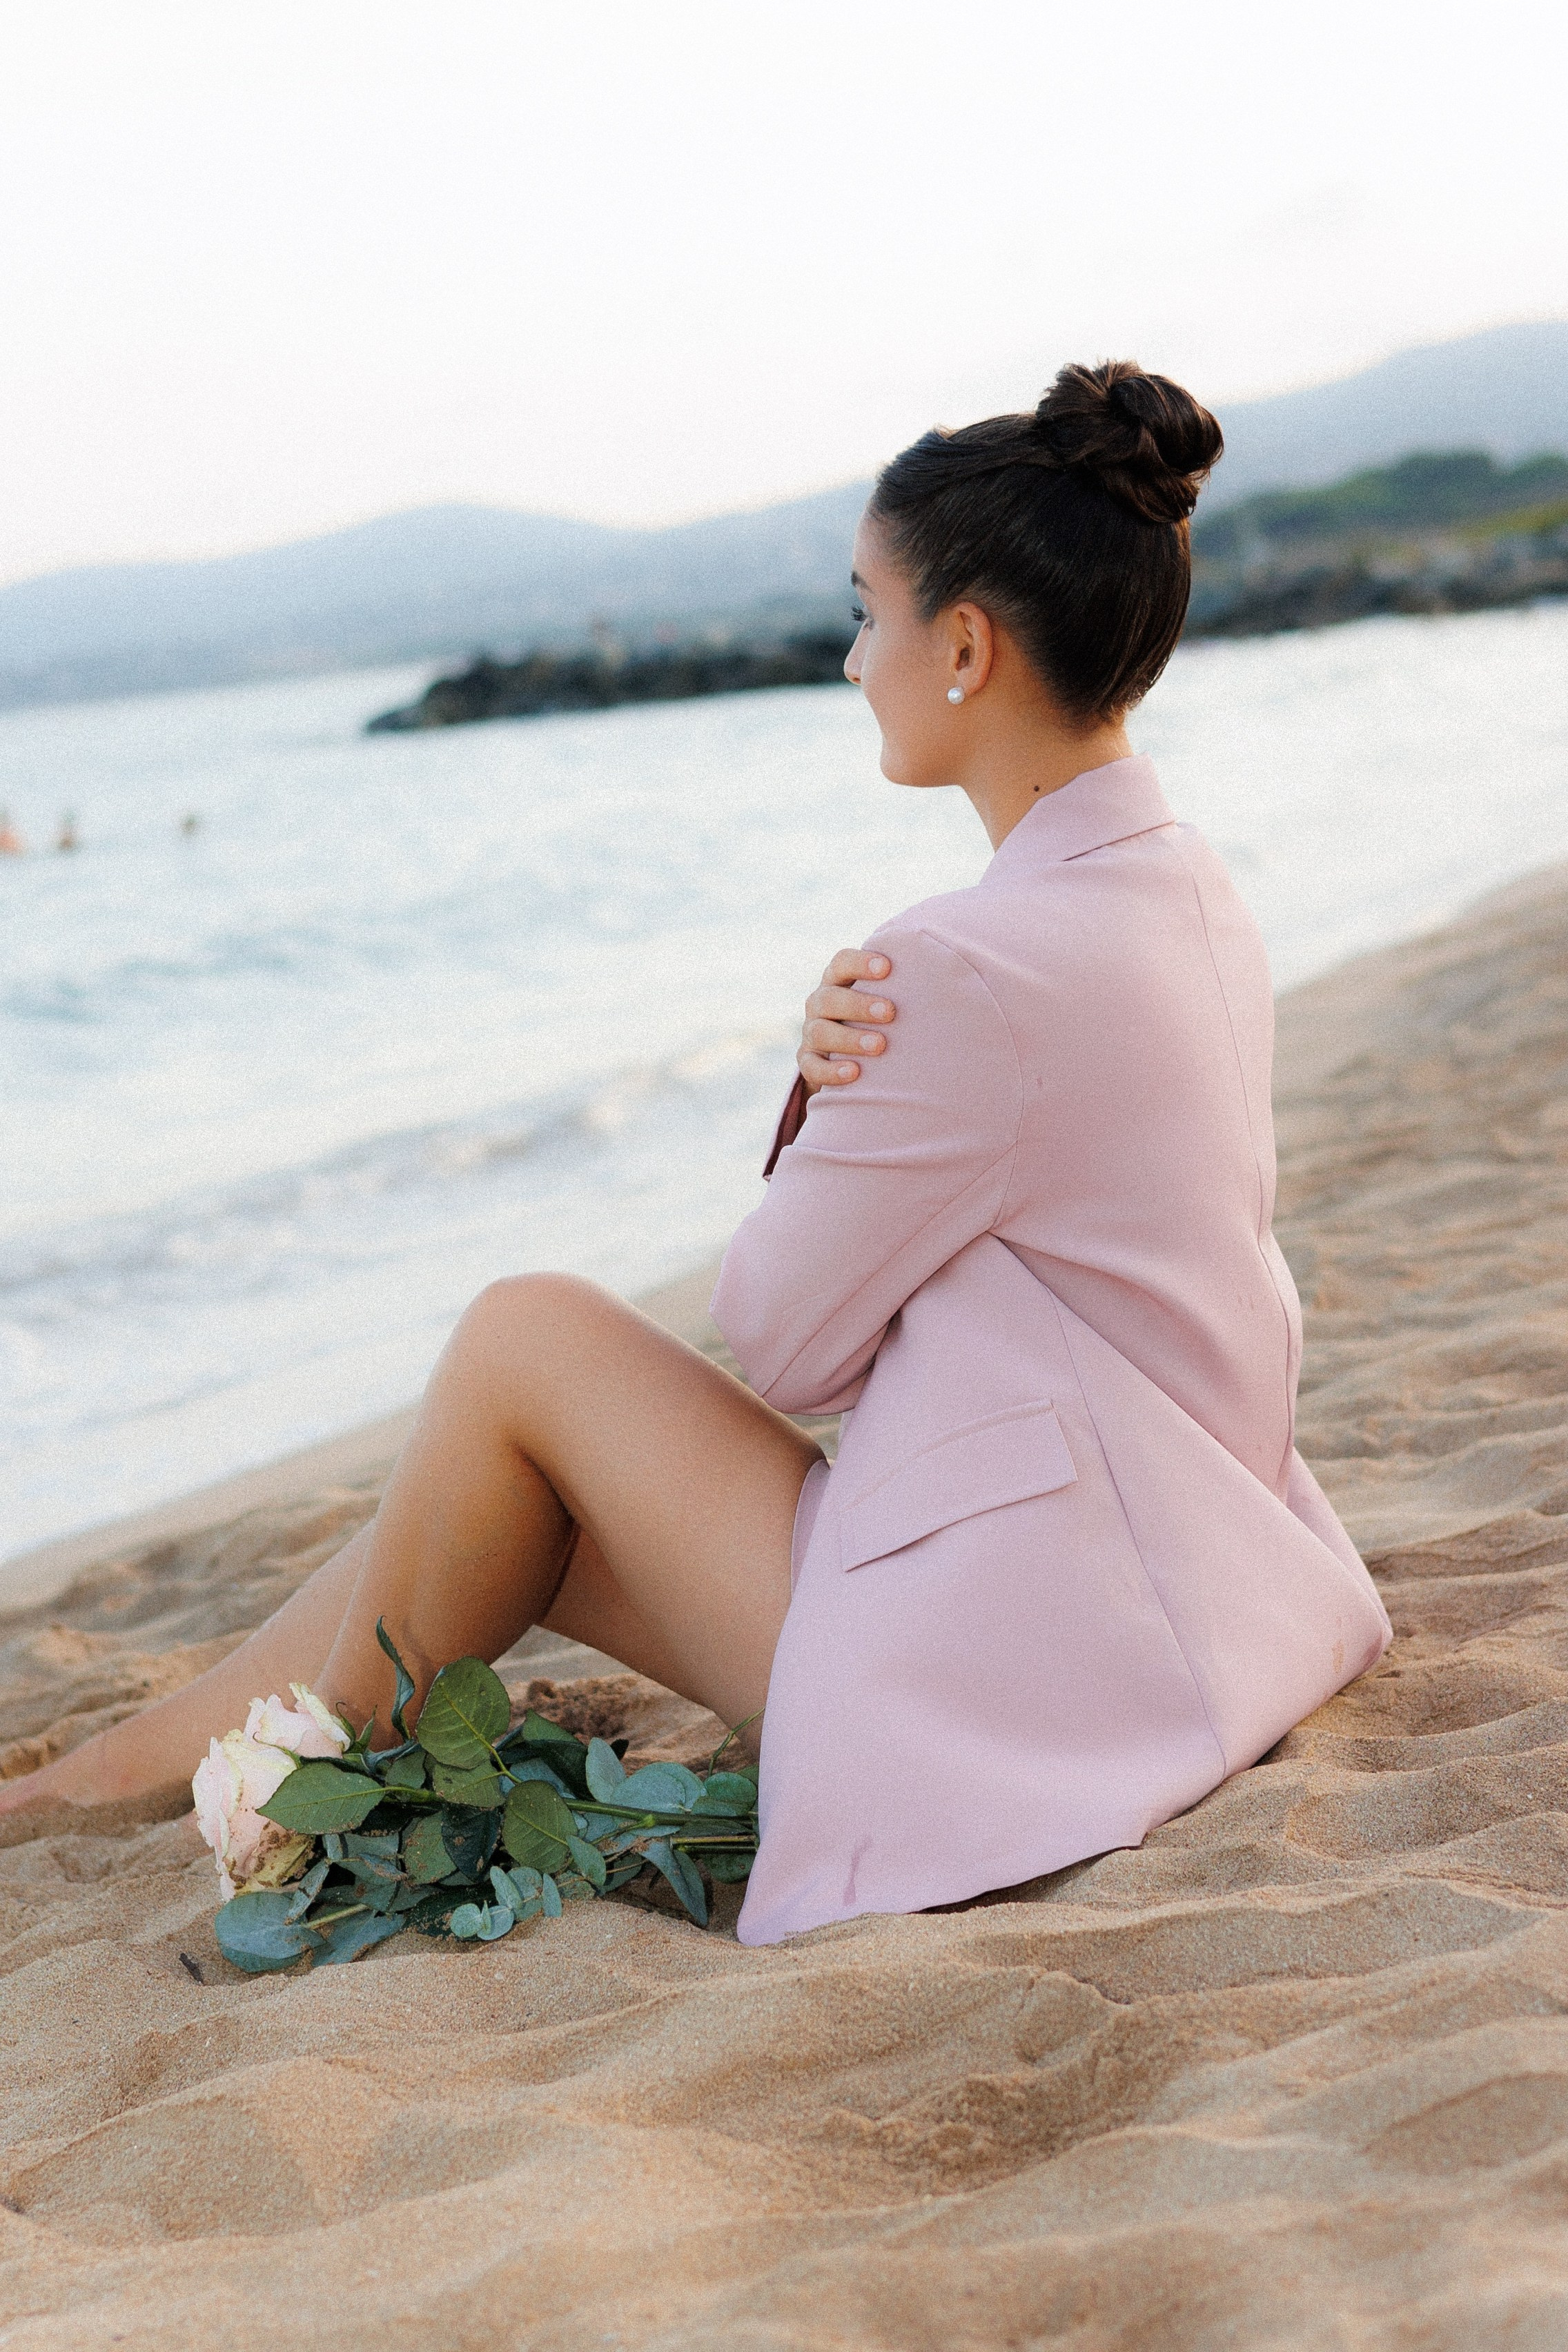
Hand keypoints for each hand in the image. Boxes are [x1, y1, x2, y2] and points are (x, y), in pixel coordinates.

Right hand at [797, 949, 894, 1097]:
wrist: (843, 1055)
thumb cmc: (878, 1020)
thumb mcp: (885, 998)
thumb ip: (903, 986)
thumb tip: (954, 974)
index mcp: (838, 981)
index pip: (841, 963)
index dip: (860, 963)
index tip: (887, 968)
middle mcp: (820, 1004)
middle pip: (829, 998)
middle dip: (859, 1004)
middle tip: (890, 1012)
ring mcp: (811, 1033)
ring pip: (820, 1032)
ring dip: (850, 1039)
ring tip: (879, 1046)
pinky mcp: (807, 1062)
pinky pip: (812, 1067)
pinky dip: (831, 1070)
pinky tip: (855, 1073)